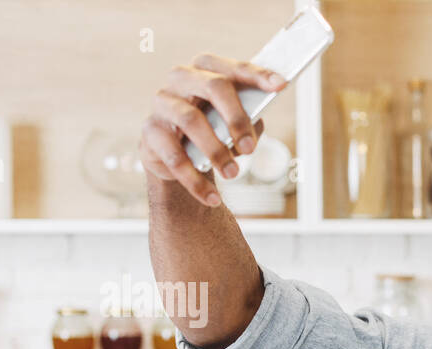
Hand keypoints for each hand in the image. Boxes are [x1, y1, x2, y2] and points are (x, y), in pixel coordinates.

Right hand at [139, 53, 286, 206]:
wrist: (180, 162)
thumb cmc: (214, 133)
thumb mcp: (235, 127)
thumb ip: (249, 120)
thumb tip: (256, 122)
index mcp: (206, 70)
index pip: (233, 68)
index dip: (258, 75)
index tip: (281, 86)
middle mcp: (181, 79)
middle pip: (214, 87)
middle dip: (236, 118)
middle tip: (250, 148)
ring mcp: (162, 103)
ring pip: (191, 120)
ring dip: (216, 151)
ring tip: (233, 173)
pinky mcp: (150, 132)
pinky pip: (174, 156)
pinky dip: (195, 181)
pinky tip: (212, 198)